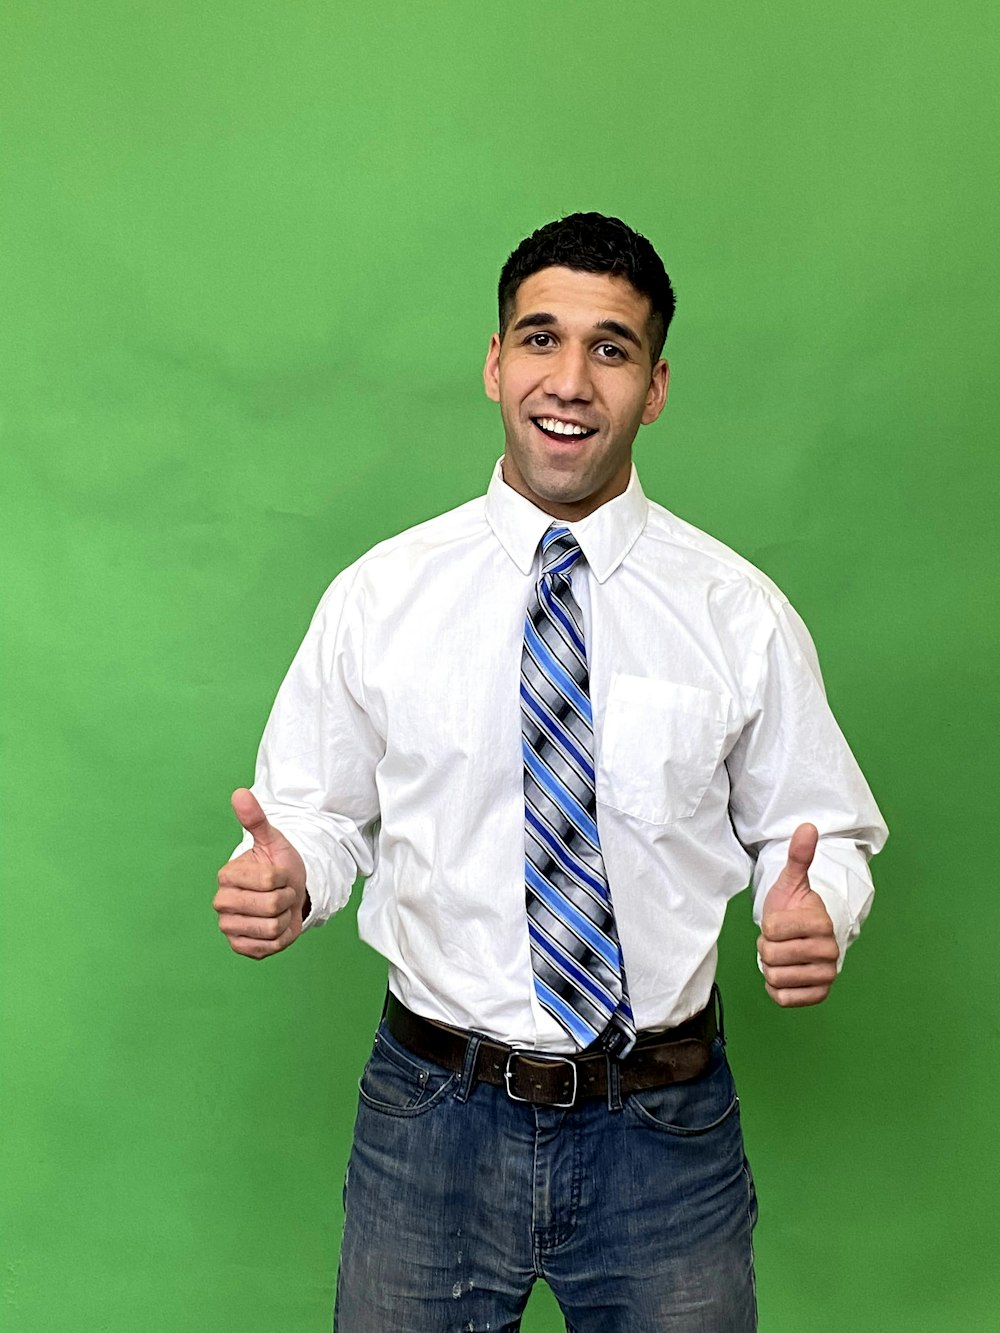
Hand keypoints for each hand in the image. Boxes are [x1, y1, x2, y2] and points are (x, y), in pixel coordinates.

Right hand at [213, 789, 307, 959]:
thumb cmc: (279, 867)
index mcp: (226, 876)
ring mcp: (229, 927)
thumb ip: (256, 819)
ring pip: (272, 927)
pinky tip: (275, 926)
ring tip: (279, 909)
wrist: (288, 895)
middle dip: (286, 898)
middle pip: (271, 906)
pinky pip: (269, 946)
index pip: (269, 879)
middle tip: (281, 893)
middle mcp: (221, 903)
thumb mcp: (273, 841)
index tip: (280, 876)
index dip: (284, 877)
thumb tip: (240, 793)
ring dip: (285, 918)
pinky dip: (281, 937)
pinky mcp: (240, 947)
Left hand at [758, 823, 838, 1006]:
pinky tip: (786, 974)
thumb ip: (798, 856)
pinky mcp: (819, 995)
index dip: (767, 927)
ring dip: (770, 967)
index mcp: (820, 923)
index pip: (772, 930)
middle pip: (771, 956)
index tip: (780, 923)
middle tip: (780, 941)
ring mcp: (826, 975)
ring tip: (783, 955)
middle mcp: (829, 951)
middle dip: (767, 948)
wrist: (803, 938)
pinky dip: (776, 988)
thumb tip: (807, 827)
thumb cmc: (793, 909)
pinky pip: (782, 997)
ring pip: (774, 977)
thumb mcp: (791, 882)